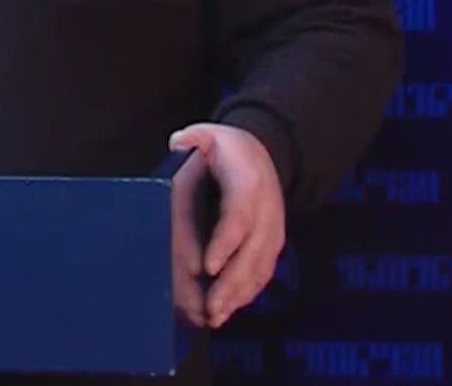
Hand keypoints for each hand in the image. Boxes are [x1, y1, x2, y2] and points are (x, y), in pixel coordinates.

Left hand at [168, 122, 284, 328]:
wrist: (264, 153)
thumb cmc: (229, 150)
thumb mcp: (210, 134)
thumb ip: (194, 138)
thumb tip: (179, 143)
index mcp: (249, 183)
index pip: (239, 217)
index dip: (226, 244)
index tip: (208, 268)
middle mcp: (267, 211)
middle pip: (252, 253)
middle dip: (231, 283)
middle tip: (209, 308)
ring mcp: (272, 231)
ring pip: (259, 269)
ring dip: (238, 296)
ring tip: (214, 317)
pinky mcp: (271, 245)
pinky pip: (262, 274)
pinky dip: (246, 294)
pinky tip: (227, 310)